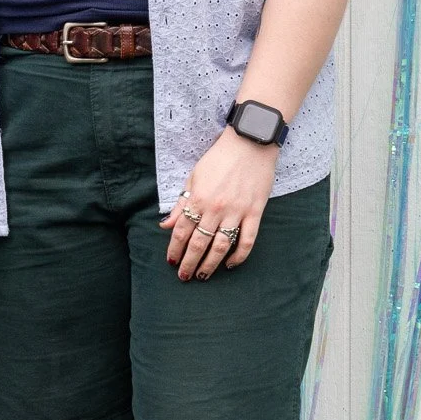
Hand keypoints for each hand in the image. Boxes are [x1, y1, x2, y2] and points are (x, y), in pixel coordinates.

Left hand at [160, 128, 278, 280]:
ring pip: (220, 246)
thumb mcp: (193, 177)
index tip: (171, 262)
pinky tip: (230, 264)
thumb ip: (181, 203)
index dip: (174, 249)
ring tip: (202, 276)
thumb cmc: (219, 158)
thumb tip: (165, 225)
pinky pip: (247, 240)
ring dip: (210, 264)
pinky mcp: (255, 212)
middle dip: (188, 263)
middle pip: (198, 243)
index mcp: (197, 199)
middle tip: (184, 277)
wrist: (249, 142)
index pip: (181, 231)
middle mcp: (215, 208)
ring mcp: (236, 211)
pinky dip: (239, 256)